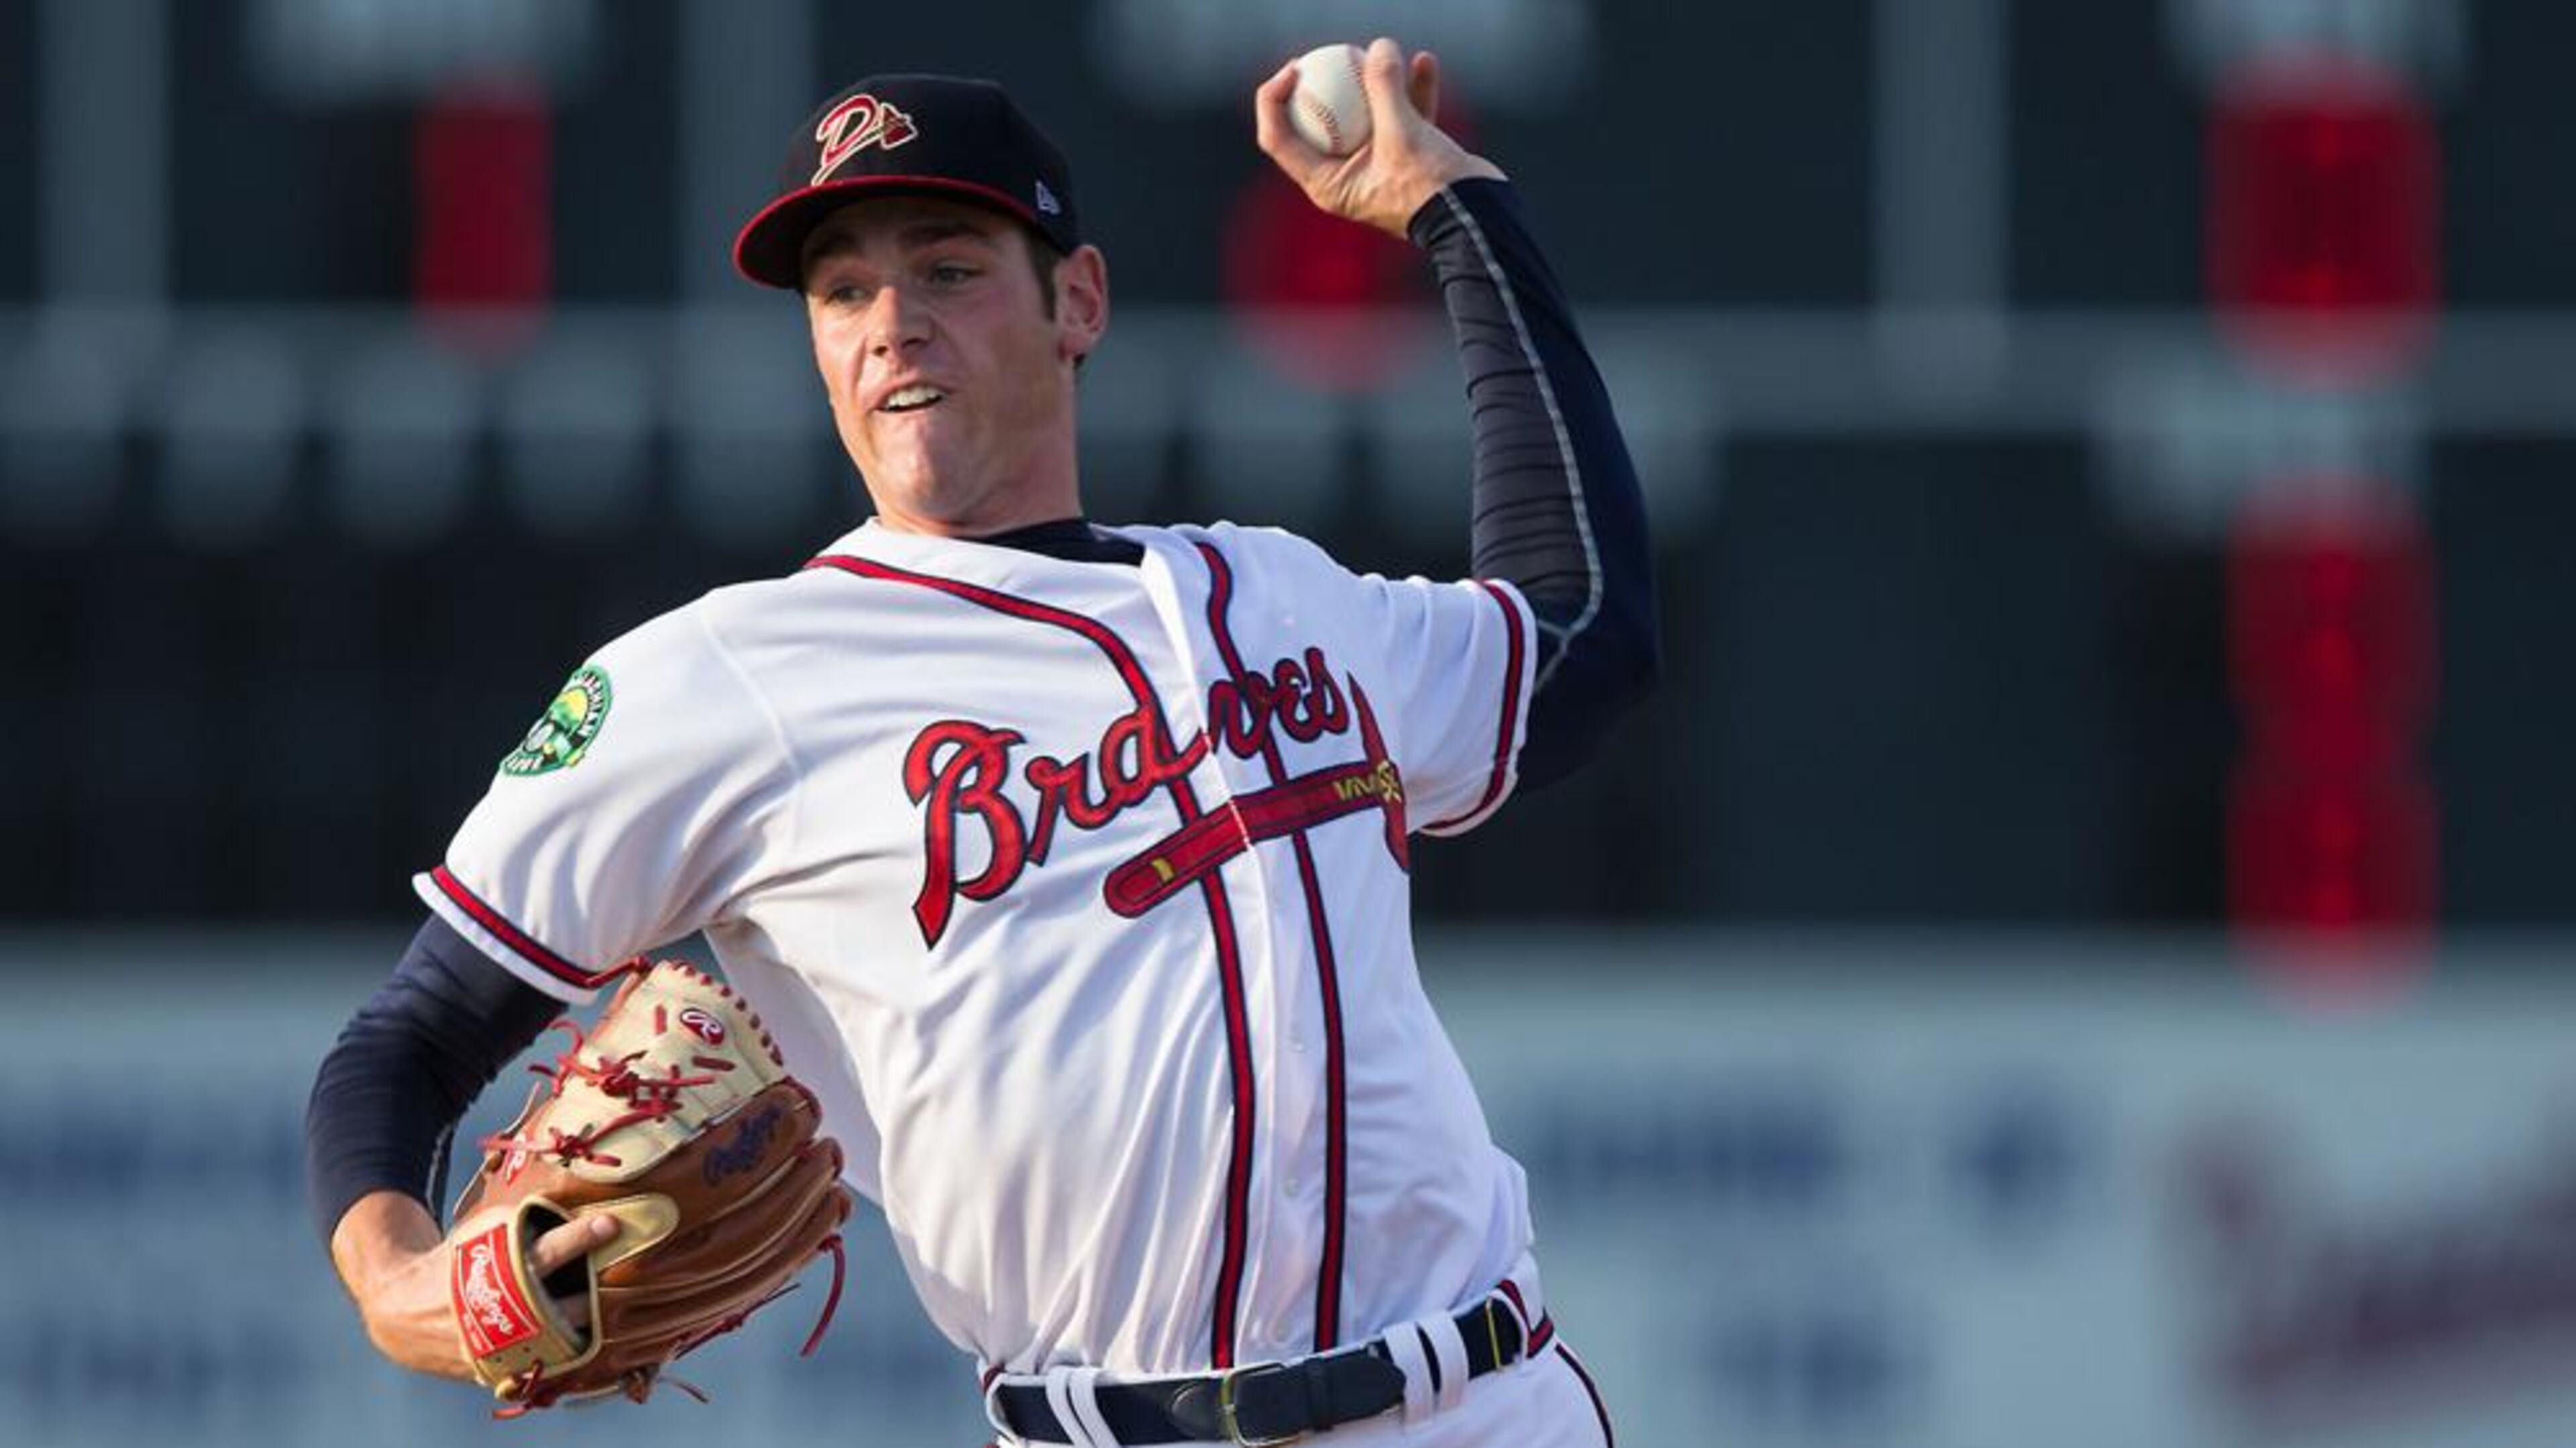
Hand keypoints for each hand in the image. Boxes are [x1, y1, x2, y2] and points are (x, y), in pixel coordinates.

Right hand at [330, 1190, 619, 1379]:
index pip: (542, 1254)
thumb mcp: (477, 1236)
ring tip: (627, 1310)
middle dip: (598, 1294)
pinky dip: (574, 1357)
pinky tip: (603, 1343)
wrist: (399, 1313)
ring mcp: (497, 1350)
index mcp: (490, 1273)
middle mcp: (495, 1315)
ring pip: (559, 1346)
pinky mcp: (498, 1372)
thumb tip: (575, 1190)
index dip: (578, 1238)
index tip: (610, 1224)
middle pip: (561, 1309)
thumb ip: (519, 1225)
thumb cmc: (452, 1262)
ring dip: (595, 1330)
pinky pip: (548, 1369)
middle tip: (633, 1276)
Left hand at [1254, 37, 1505, 239]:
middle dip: (1324, 83)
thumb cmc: (1432, 189)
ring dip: (1377, 82)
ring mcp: (1376, 165)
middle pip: (1317, 121)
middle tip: (1329, 53)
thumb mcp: (1404, 133)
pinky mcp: (1407, 157)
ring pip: (1365, 114)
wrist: (1480, 219)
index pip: (1280, 139)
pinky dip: (1411, 92)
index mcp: (1327, 183)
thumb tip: (1379, 47)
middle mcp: (1346, 176)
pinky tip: (1424, 63)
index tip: (1295, 68)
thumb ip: (1386, 88)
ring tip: (1387, 53)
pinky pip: (1402, 117)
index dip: (1274, 100)